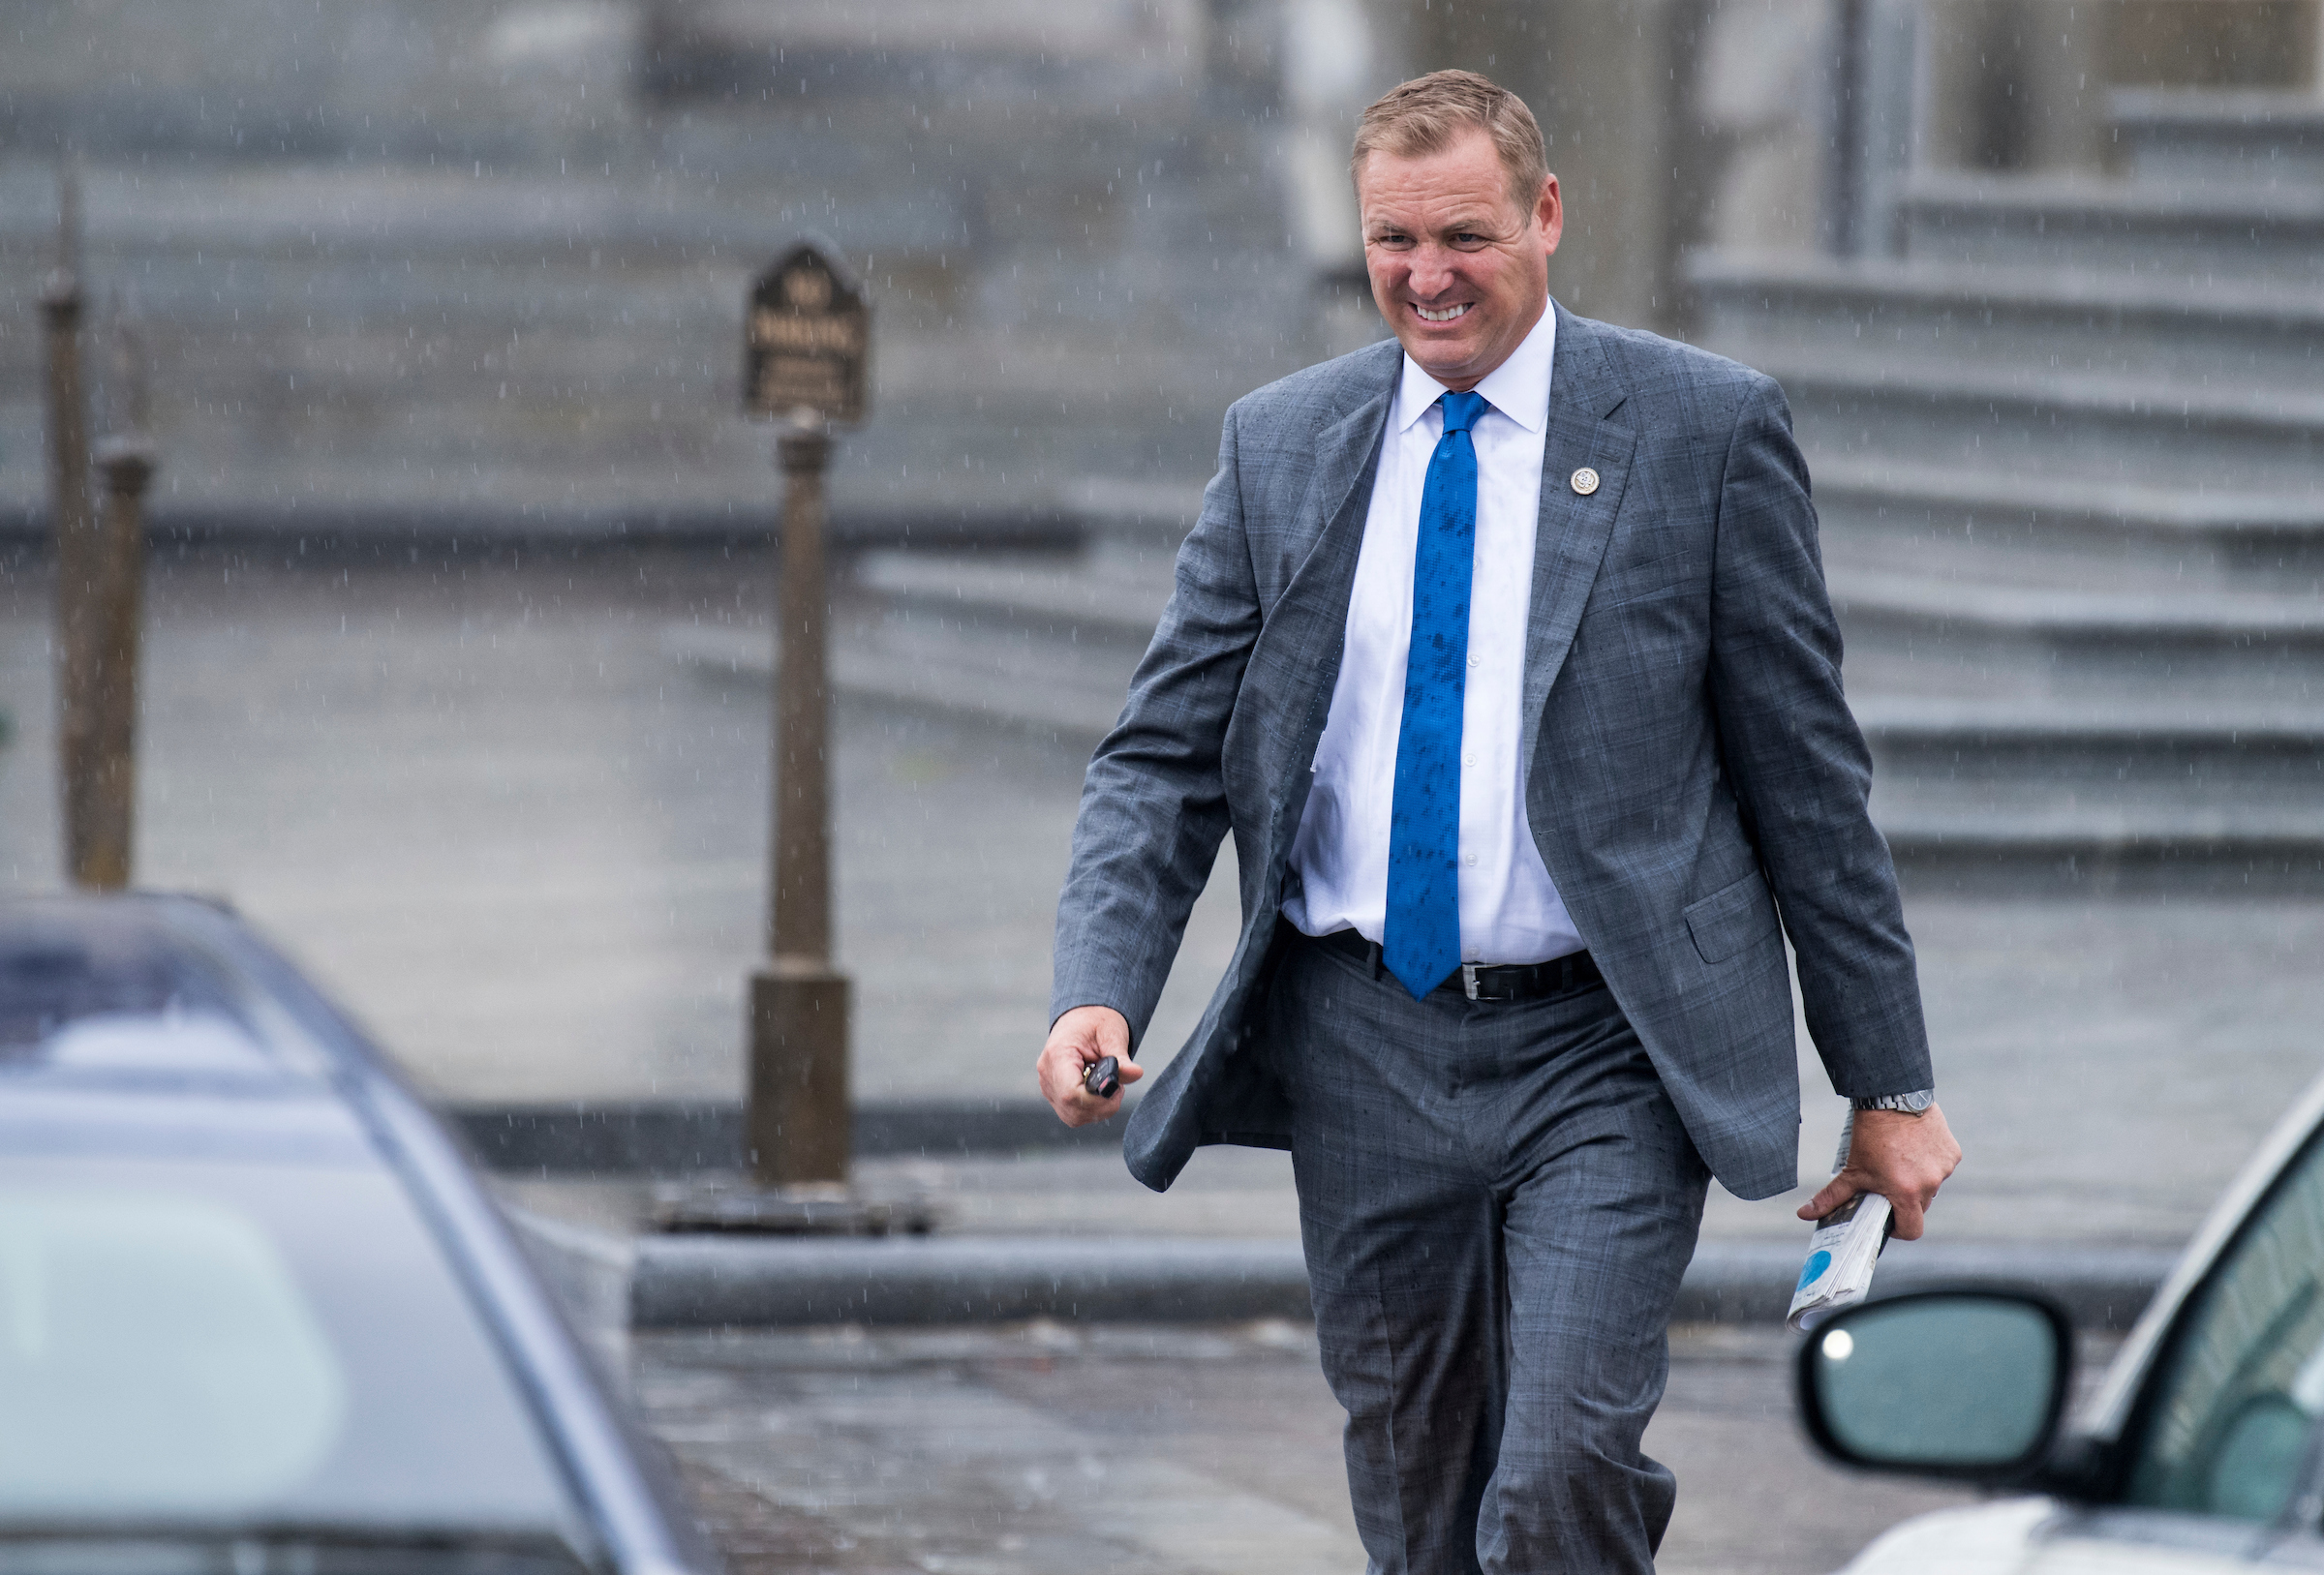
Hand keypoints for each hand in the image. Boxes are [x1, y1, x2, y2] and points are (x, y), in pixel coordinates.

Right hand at [1037, 1005, 1141, 1126]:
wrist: (1081, 1019)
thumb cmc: (1095, 1022)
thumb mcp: (1112, 1033)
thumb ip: (1122, 1057)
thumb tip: (1136, 1073)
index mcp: (1058, 1054)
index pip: (1070, 1093)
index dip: (1096, 1099)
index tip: (1116, 1087)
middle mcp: (1047, 1073)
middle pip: (1072, 1109)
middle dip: (1102, 1105)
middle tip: (1117, 1086)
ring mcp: (1048, 1086)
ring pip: (1073, 1117)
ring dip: (1097, 1109)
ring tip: (1108, 1086)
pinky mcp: (1053, 1094)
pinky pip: (1072, 1114)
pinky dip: (1090, 1109)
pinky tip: (1099, 1091)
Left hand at [1798, 1104, 1960, 1240]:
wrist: (1892, 1096)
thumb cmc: (1871, 1135)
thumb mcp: (1851, 1169)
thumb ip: (1831, 1197)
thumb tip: (1804, 1215)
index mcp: (1906, 1192)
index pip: (1912, 1230)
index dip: (1898, 1229)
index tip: (1887, 1219)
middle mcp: (1930, 1183)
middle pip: (1920, 1208)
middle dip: (1904, 1202)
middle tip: (1887, 1186)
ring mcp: (1945, 1168)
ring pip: (1931, 1186)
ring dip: (1918, 1181)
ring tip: (1898, 1162)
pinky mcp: (1953, 1153)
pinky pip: (1942, 1167)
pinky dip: (1929, 1163)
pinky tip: (1914, 1148)